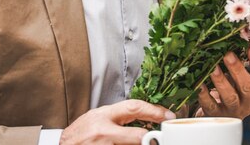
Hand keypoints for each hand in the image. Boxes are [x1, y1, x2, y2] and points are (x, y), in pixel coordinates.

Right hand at [60, 99, 174, 143]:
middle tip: (157, 139)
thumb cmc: (81, 132)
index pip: (134, 108)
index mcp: (105, 115)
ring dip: (137, 144)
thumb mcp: (99, 117)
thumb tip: (146, 118)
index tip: (168, 116)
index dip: (154, 111)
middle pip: (136, 136)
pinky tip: (127, 144)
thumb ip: (120, 117)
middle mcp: (103, 131)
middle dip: (149, 139)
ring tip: (138, 141)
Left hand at [198, 46, 249, 118]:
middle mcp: (248, 100)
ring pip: (230, 97)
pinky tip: (199, 85)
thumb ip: (240, 61)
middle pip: (246, 86)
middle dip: (237, 70)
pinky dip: (205, 95)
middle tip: (228, 55)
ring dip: (222, 82)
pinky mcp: (218, 116)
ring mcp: (234, 109)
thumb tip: (234, 35)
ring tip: (213, 68)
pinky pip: (211, 106)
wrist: (222, 117)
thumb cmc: (233, 89)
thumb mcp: (240, 77)